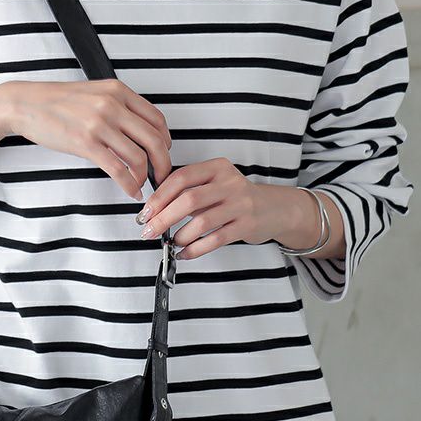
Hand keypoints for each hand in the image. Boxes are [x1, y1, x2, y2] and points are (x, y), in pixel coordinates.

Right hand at [0, 78, 171, 200]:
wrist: (26, 103)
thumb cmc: (57, 102)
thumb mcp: (94, 94)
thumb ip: (117, 107)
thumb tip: (137, 131)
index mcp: (118, 91)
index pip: (157, 119)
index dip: (165, 141)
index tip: (163, 153)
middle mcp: (113, 105)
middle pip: (155, 140)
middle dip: (163, 163)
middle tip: (162, 176)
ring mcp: (100, 124)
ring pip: (139, 157)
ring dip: (145, 176)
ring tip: (141, 184)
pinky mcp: (86, 143)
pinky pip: (118, 169)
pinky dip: (129, 184)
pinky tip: (130, 190)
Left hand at [134, 157, 326, 260]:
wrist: (275, 208)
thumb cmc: (235, 198)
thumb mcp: (214, 185)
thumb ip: (188, 192)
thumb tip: (153, 210)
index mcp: (217, 167)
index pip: (181, 178)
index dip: (159, 196)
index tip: (145, 212)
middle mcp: (229, 183)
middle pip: (188, 199)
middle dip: (163, 218)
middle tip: (149, 231)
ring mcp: (240, 204)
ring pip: (201, 222)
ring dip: (179, 236)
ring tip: (170, 242)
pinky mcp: (246, 225)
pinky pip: (215, 240)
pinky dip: (195, 249)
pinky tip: (184, 253)